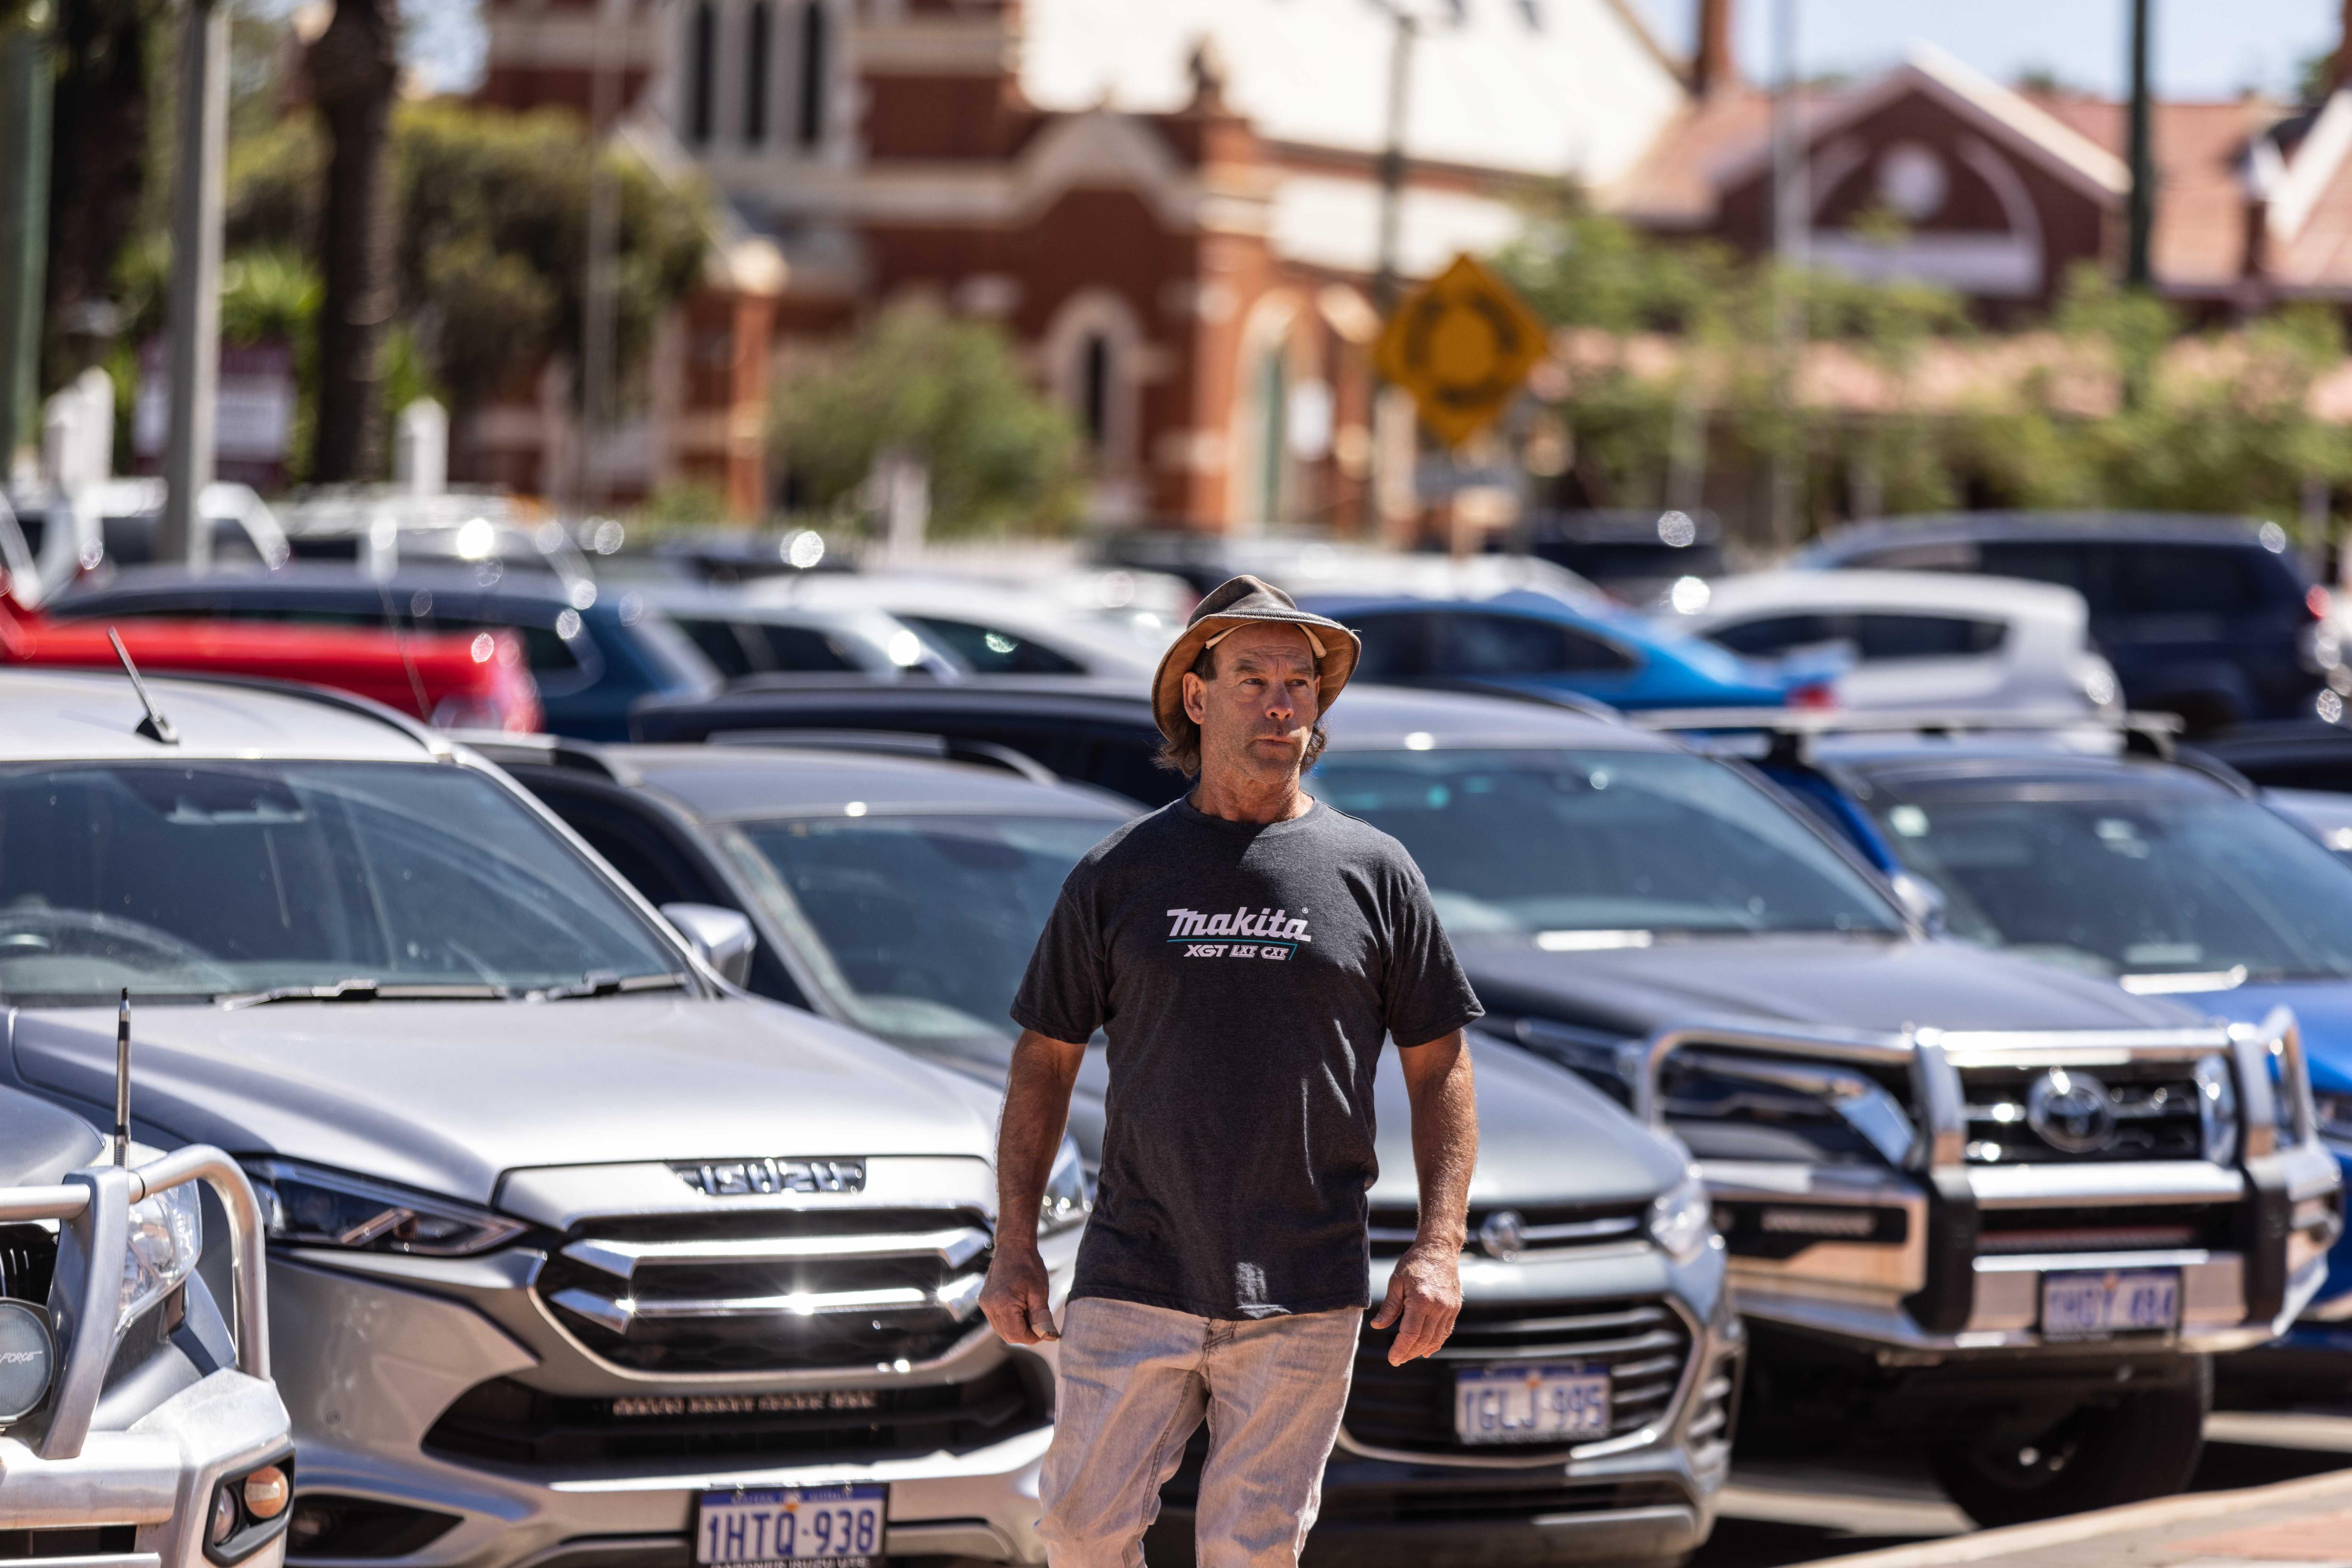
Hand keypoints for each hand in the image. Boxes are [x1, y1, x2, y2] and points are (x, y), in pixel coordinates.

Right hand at [979, 1244, 1056, 1344]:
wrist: (1013, 1246)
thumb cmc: (1029, 1266)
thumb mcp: (1039, 1291)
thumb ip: (1041, 1317)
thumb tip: (1048, 1336)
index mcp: (1003, 1303)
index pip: (1016, 1335)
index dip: (1032, 1337)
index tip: (1044, 1329)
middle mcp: (990, 1306)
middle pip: (1008, 1336)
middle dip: (1025, 1333)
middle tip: (1038, 1319)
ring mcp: (985, 1304)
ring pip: (1002, 1330)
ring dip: (1017, 1327)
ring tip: (1029, 1310)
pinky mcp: (984, 1301)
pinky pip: (997, 1321)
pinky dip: (1010, 1320)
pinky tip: (1020, 1307)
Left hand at [1369, 1237, 1461, 1364]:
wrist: (1439, 1249)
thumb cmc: (1414, 1263)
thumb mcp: (1396, 1282)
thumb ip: (1389, 1307)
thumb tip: (1377, 1327)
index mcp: (1421, 1299)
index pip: (1410, 1333)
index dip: (1400, 1349)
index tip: (1392, 1359)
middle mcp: (1438, 1306)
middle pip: (1423, 1339)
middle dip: (1409, 1353)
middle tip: (1397, 1360)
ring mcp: (1449, 1308)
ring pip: (1435, 1338)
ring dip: (1421, 1350)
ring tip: (1408, 1356)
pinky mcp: (1455, 1308)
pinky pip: (1445, 1331)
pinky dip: (1436, 1343)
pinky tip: (1427, 1350)